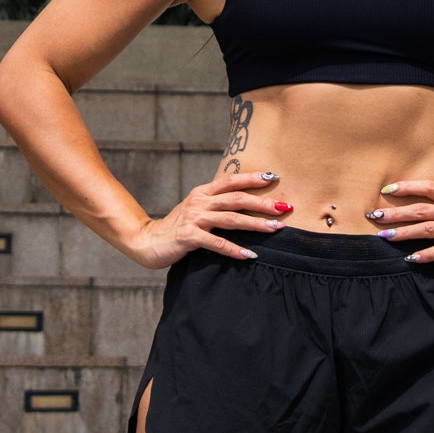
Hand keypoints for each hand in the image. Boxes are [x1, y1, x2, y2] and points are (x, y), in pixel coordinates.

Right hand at [126, 171, 289, 269]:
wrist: (148, 241)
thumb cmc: (177, 227)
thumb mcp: (195, 209)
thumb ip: (215, 204)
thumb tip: (244, 203)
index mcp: (202, 192)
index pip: (231, 181)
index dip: (253, 178)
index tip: (275, 177)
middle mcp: (199, 202)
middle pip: (236, 199)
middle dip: (263, 203)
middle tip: (285, 207)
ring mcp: (193, 219)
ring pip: (231, 219)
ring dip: (256, 224)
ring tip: (276, 229)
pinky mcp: (189, 237)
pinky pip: (218, 244)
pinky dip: (235, 250)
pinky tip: (250, 255)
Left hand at [366, 178, 433, 267]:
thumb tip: (421, 210)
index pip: (430, 188)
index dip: (408, 187)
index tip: (387, 189)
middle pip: (422, 210)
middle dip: (396, 212)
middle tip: (375, 215)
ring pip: (428, 229)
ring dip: (405, 233)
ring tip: (385, 236)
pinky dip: (425, 255)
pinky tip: (411, 259)